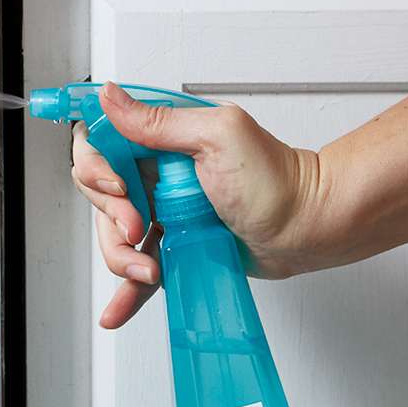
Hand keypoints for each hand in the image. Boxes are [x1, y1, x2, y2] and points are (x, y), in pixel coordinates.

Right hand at [72, 83, 326, 328]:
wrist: (309, 229)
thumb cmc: (277, 182)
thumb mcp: (216, 138)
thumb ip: (158, 121)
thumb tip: (109, 95)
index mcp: (162, 140)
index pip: (100, 146)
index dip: (98, 170)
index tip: (120, 189)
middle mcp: (156, 173)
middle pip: (100, 196)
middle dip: (113, 219)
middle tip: (142, 228)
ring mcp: (163, 211)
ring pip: (114, 235)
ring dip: (121, 258)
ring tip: (149, 270)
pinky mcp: (174, 244)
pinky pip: (139, 265)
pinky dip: (125, 291)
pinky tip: (115, 312)